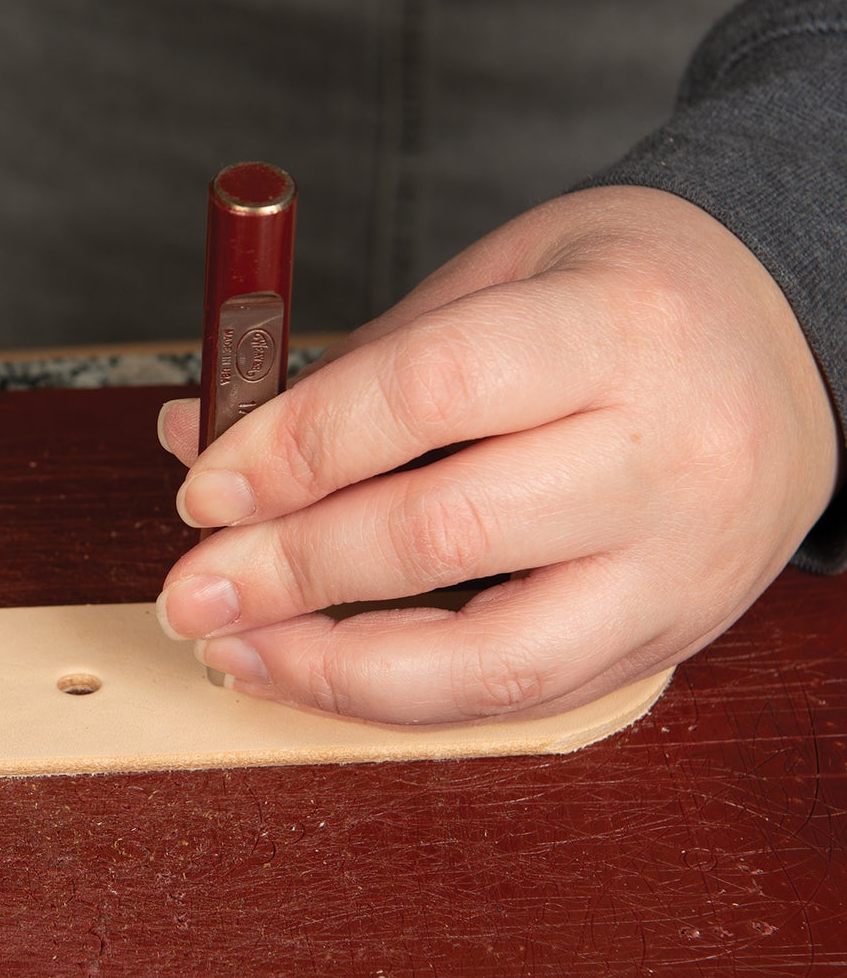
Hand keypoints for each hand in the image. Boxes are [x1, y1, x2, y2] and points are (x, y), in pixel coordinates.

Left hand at [156, 187, 840, 722]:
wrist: (784, 341)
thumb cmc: (624, 296)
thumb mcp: (496, 279)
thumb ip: (353, 369)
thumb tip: (205, 441)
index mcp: (615, 325)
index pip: (428, 392)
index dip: (295, 449)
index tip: (206, 488)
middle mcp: (667, 451)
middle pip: (448, 531)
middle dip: (291, 570)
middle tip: (193, 587)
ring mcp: (681, 562)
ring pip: (490, 658)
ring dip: (334, 667)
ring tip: (235, 649)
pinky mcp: (672, 636)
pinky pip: (519, 698)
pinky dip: (401, 696)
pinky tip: (319, 669)